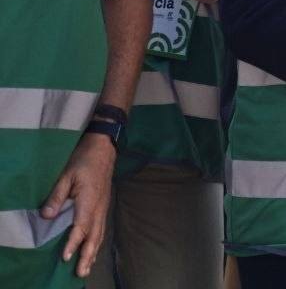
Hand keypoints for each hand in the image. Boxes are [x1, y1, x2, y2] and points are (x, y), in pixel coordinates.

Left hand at [42, 133, 115, 277]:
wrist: (104, 147)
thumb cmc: (84, 159)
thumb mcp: (66, 175)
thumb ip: (57, 196)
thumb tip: (46, 216)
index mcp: (89, 200)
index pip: (81, 226)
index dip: (73, 242)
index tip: (65, 257)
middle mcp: (99, 206)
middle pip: (94, 235)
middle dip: (87, 255)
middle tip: (80, 273)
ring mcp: (103, 206)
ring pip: (100, 234)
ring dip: (93, 252)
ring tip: (87, 268)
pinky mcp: (104, 205)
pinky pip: (101, 228)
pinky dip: (97, 242)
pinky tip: (93, 249)